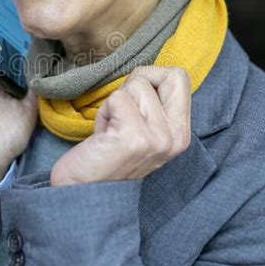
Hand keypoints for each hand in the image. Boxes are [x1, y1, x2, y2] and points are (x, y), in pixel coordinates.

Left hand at [50, 66, 190, 186]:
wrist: (83, 194)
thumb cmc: (106, 156)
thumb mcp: (142, 130)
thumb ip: (154, 104)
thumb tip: (150, 71)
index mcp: (181, 135)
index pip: (179, 77)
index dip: (151, 79)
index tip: (134, 105)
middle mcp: (176, 138)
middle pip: (165, 74)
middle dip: (136, 85)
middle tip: (122, 114)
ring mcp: (158, 139)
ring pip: (137, 85)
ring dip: (114, 105)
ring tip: (110, 131)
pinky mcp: (135, 139)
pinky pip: (118, 99)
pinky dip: (103, 113)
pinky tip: (102, 137)